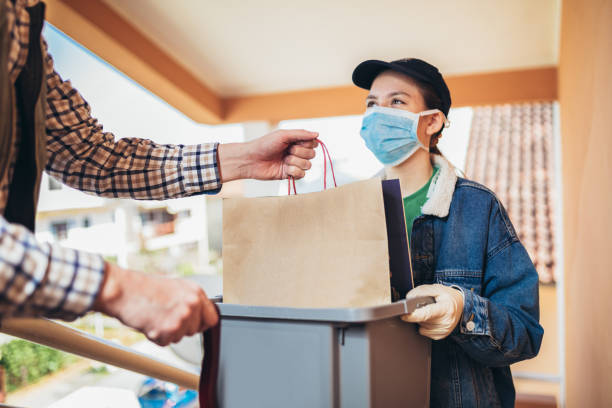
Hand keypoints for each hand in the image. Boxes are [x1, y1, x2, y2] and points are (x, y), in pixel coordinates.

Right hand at [92, 263, 217, 345]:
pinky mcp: (167, 331)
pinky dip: (156, 337)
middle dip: (182, 328)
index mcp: (196, 292)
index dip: (201, 323)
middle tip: (165, 316)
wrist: (124, 290)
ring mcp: (181, 318)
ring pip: (180, 337)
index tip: (194, 324)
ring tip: (156, 316)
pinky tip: (150, 322)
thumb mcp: (176, 287)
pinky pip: (166, 342)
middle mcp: (192, 305)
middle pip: (195, 330)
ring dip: (168, 332)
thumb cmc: (145, 287)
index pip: (212, 318)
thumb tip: (200, 314)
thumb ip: (191, 300)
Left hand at [217, 129, 318, 181]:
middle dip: (300, 152)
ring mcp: (294, 164)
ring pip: (308, 165)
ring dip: (296, 162)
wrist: (252, 160)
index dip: (307, 144)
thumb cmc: (265, 145)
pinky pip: (302, 175)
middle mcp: (296, 152)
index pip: (313, 143)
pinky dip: (294, 172)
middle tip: (287, 151)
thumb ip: (301, 134)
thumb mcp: (283, 135)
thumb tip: (317, 134)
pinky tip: (285, 169)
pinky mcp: (290, 175)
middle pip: (312, 154)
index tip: (295, 142)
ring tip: (284, 160)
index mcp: (296, 141)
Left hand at [401, 284, 463, 339]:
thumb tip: (408, 298)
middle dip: (418, 313)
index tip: (404, 315)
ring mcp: (444, 330)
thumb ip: (422, 291)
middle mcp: (446, 321)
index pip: (426, 314)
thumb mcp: (437, 288)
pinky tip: (432, 319)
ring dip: (422, 319)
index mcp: (446, 308)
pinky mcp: (441, 336)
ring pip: (421, 326)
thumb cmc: (448, 297)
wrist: (462, 306)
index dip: (413, 316)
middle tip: (425, 306)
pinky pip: (424, 331)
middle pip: (422, 320)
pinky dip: (425, 325)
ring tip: (431, 311)